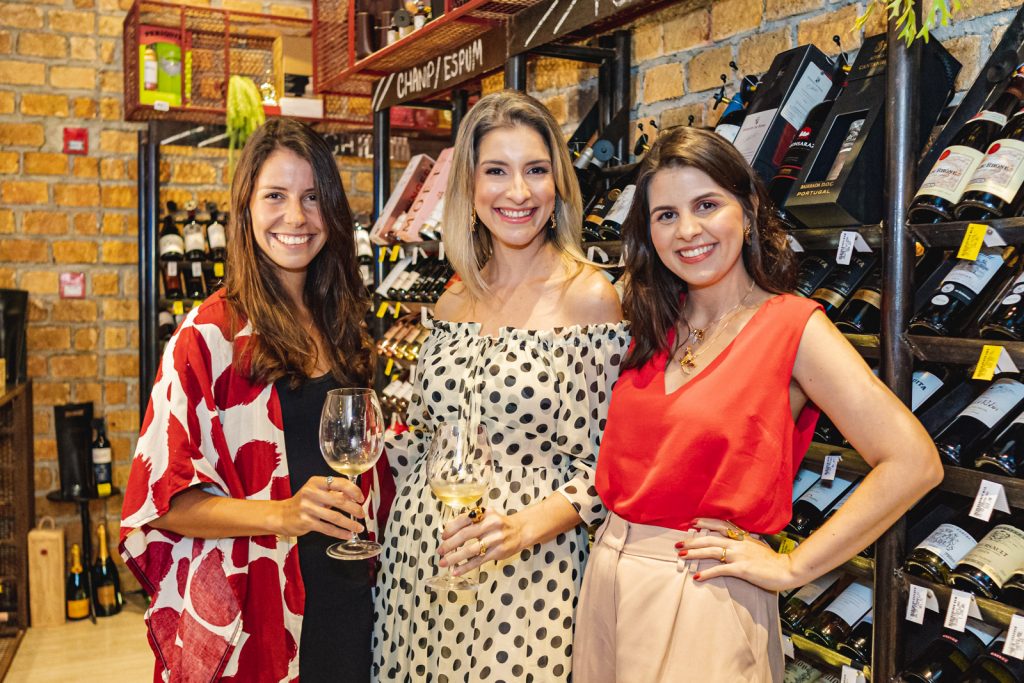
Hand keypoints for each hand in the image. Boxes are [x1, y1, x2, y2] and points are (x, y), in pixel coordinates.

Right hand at [274, 476, 365, 540]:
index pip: (339, 483)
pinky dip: (340, 532)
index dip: (354, 490)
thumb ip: (333, 492)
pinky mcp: (306, 522)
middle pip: (339, 501)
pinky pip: (327, 528)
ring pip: (335, 517)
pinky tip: (348, 534)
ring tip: (359, 527)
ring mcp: (307, 508)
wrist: (281, 515)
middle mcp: (311, 493)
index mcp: (316, 482)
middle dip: (355, 509)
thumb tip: (354, 497)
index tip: (361, 498)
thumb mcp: (316, 492)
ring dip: (350, 523)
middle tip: (362, 514)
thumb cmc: (302, 502)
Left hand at [437, 508, 523, 575]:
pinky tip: (456, 571)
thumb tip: (448, 532)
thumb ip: (470, 521)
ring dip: (455, 557)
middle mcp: (491, 524)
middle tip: (440, 551)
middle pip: (465, 534)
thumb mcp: (486, 516)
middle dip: (450, 544)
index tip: (443, 536)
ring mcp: (496, 539)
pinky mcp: (498, 552)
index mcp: (485, 513)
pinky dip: (466, 567)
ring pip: (471, 550)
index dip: (451, 528)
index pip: (464, 519)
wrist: (521, 530)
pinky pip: (479, 560)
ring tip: (444, 563)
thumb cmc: (498, 523)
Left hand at [677, 518, 801, 592]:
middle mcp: (738, 543)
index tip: (693, 522)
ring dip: (694, 553)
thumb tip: (737, 541)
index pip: (720, 525)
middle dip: (692, 540)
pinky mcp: (741, 568)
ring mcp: (739, 555)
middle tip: (678, 543)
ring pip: (711, 551)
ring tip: (681, 555)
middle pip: (710, 538)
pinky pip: (719, 570)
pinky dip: (707, 573)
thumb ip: (746, 542)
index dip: (705, 523)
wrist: (787, 569)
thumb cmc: (774, 560)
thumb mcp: (758, 545)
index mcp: (743, 537)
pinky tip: (697, 576)